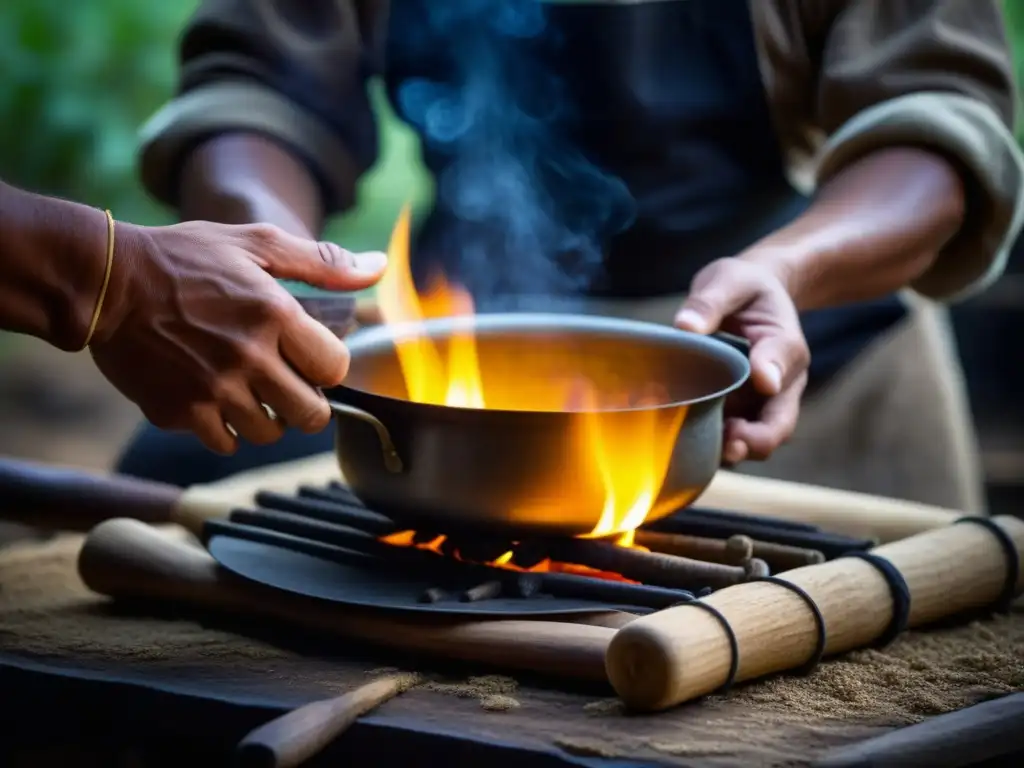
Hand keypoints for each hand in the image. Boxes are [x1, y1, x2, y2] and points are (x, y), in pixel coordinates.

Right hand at [89, 221, 386, 453]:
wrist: (106, 283)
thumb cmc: (185, 258)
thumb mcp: (257, 244)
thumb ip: (322, 263)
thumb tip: (378, 268)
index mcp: (274, 315)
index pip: (335, 368)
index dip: (328, 365)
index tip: (310, 355)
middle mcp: (249, 357)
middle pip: (311, 414)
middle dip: (307, 402)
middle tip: (288, 383)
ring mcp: (213, 390)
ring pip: (270, 434)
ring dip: (268, 417)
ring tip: (250, 389)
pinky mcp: (179, 412)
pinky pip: (226, 443)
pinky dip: (227, 429)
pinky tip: (217, 399)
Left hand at [674, 257, 809, 465]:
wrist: (752, 296)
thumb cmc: (741, 286)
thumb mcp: (727, 280)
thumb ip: (709, 301)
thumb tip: (685, 327)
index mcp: (784, 342)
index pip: (784, 360)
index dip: (773, 372)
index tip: (763, 381)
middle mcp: (781, 380)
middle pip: (781, 422)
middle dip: (758, 438)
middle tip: (731, 442)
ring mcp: (762, 402)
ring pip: (759, 438)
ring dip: (737, 449)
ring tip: (710, 450)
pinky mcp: (741, 412)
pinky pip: (735, 437)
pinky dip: (719, 446)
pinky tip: (691, 445)